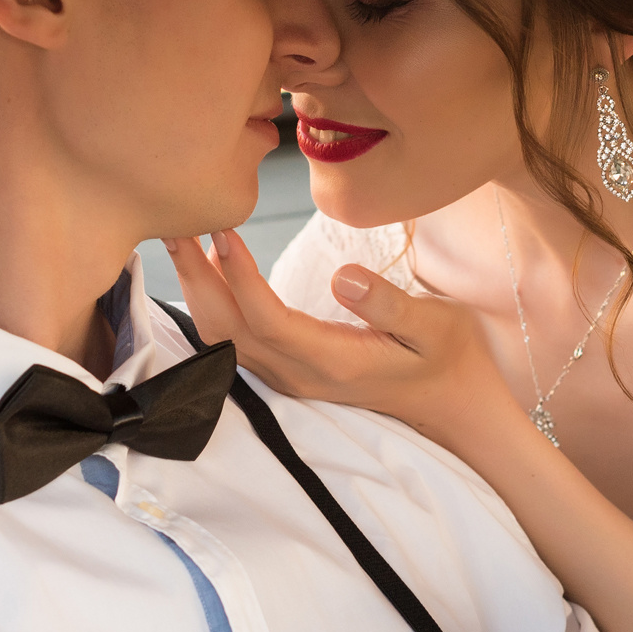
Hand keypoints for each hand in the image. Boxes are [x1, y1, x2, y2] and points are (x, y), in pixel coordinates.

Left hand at [162, 230, 517, 452]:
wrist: (457, 406)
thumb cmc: (451, 358)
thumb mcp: (436, 325)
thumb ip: (389, 304)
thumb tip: (342, 276)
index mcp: (331, 361)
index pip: (266, 319)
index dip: (238, 276)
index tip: (223, 231)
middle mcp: (302, 374)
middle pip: (228, 331)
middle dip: (197, 279)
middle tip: (175, 225)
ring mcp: (294, 376)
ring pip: (226, 340)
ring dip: (200, 291)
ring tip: (181, 242)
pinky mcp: (294, 370)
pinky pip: (239, 342)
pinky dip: (216, 305)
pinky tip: (211, 273)